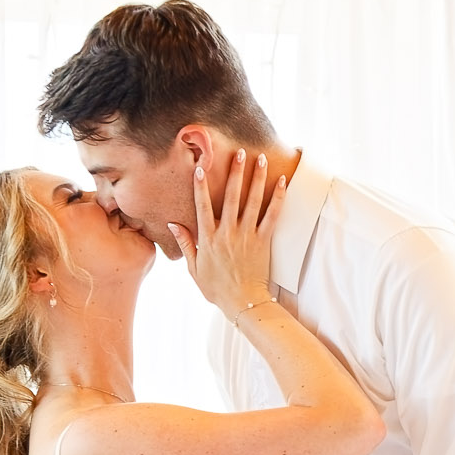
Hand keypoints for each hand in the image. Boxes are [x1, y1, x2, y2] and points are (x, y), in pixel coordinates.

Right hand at [167, 149, 284, 319]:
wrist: (242, 303)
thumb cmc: (217, 288)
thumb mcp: (194, 268)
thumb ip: (186, 244)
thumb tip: (173, 223)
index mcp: (208, 239)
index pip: (203, 206)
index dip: (201, 186)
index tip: (200, 167)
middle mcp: (227, 233)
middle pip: (231, 197)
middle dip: (235, 173)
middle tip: (239, 152)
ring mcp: (246, 236)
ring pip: (252, 201)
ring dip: (256, 178)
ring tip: (260, 158)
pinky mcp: (263, 241)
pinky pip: (272, 216)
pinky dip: (278, 198)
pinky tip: (282, 181)